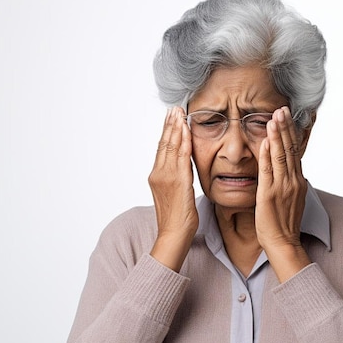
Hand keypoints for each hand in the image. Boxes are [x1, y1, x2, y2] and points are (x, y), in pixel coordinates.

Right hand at [148, 106, 197, 270]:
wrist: (174, 235)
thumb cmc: (177, 220)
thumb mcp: (175, 194)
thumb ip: (177, 178)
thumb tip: (183, 167)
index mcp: (157, 176)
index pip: (162, 148)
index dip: (167, 131)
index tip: (171, 117)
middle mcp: (158, 173)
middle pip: (164, 143)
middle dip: (170, 124)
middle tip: (174, 108)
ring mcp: (166, 176)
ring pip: (170, 146)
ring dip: (175, 127)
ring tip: (179, 112)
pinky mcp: (177, 181)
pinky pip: (180, 156)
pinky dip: (183, 141)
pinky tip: (186, 130)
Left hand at [256, 106, 310, 281]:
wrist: (283, 243)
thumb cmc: (283, 224)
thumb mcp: (290, 198)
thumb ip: (288, 181)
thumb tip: (286, 167)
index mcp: (297, 181)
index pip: (294, 151)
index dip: (291, 133)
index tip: (287, 117)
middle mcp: (292, 181)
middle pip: (289, 149)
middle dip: (286, 127)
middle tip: (282, 109)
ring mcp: (282, 187)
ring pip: (280, 156)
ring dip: (277, 135)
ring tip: (275, 117)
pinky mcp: (270, 194)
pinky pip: (268, 170)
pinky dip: (267, 154)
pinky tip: (265, 140)